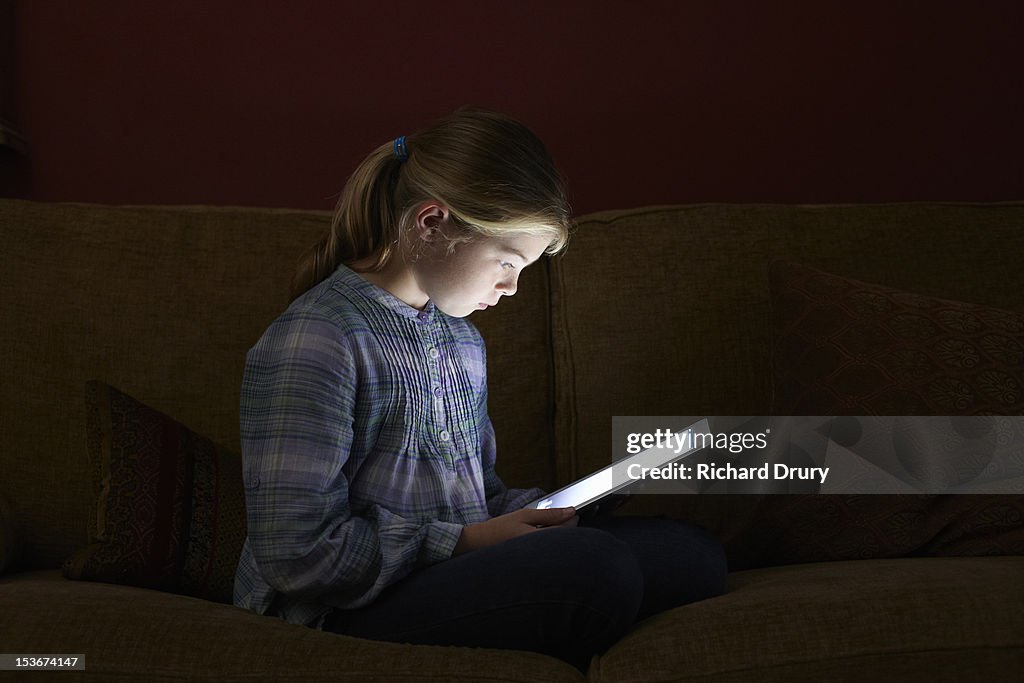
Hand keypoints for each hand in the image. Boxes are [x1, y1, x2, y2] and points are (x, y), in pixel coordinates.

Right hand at [453, 507, 577, 554]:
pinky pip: (549, 554)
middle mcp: (540, 555)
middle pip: (565, 543)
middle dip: (568, 530)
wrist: (478, 545)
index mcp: (539, 541)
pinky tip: (543, 538)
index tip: (573, 512)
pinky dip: (550, 544)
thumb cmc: (499, 529)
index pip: (567, 532)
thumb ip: (549, 515)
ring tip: (550, 528)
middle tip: (564, 518)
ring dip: (560, 538)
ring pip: (558, 549)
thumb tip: (571, 511)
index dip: (573, 520)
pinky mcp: (533, 565)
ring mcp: (537, 562)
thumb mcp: (524, 516)